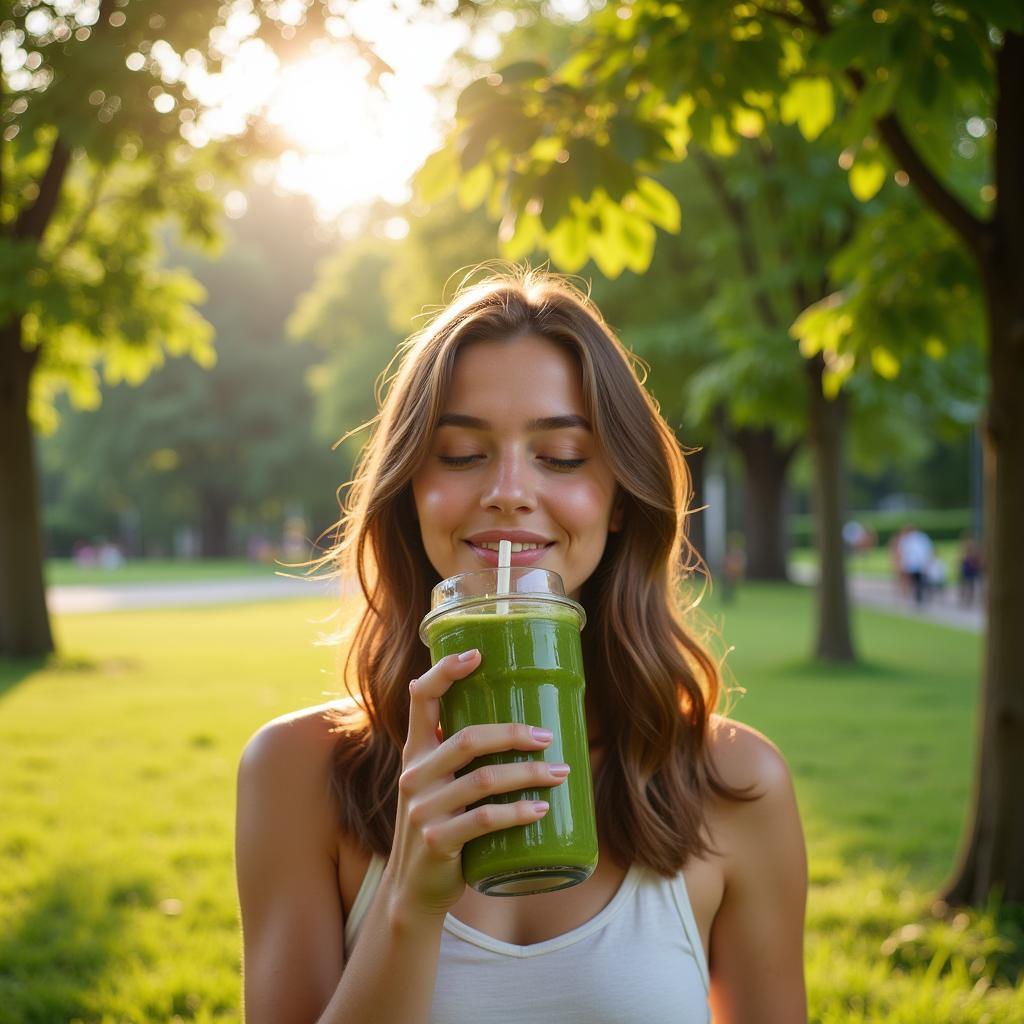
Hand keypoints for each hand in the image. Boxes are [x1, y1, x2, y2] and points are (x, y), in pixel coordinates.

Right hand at [385, 649, 568, 918]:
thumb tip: (526, 721)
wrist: (414, 890)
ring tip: (560, 773)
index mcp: (416, 751)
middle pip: (468, 739)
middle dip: (514, 734)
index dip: (445, 672)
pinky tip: (541, 810)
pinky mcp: (437, 842)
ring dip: (529, 774)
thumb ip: (460, 755)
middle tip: (548, 736)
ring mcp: (423, 809)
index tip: (477, 654)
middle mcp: (415, 774)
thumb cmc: (441, 824)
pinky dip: (517, 813)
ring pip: (484, 780)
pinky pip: (483, 821)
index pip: (421, 699)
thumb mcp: (438, 784)